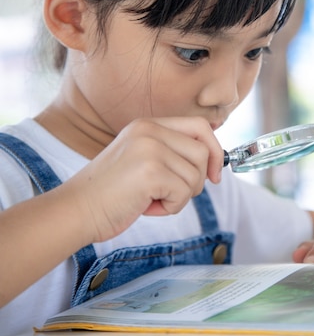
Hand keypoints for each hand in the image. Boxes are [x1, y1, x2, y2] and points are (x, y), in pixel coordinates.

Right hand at [66, 117, 222, 242]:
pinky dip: (171, 208)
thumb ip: (171, 152)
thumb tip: (215, 161)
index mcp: (148, 124)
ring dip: (180, 197)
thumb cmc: (111, 193)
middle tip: (171, 194)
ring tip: (152, 200)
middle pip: (203, 152)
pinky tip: (146, 207)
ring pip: (196, 176)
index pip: (201, 125)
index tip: (215, 174)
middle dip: (197, 180)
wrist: (76, 210)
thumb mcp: (142, 160)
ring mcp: (150, 148)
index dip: (215, 150)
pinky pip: (183, 193)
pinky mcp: (150, 171)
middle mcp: (149, 130)